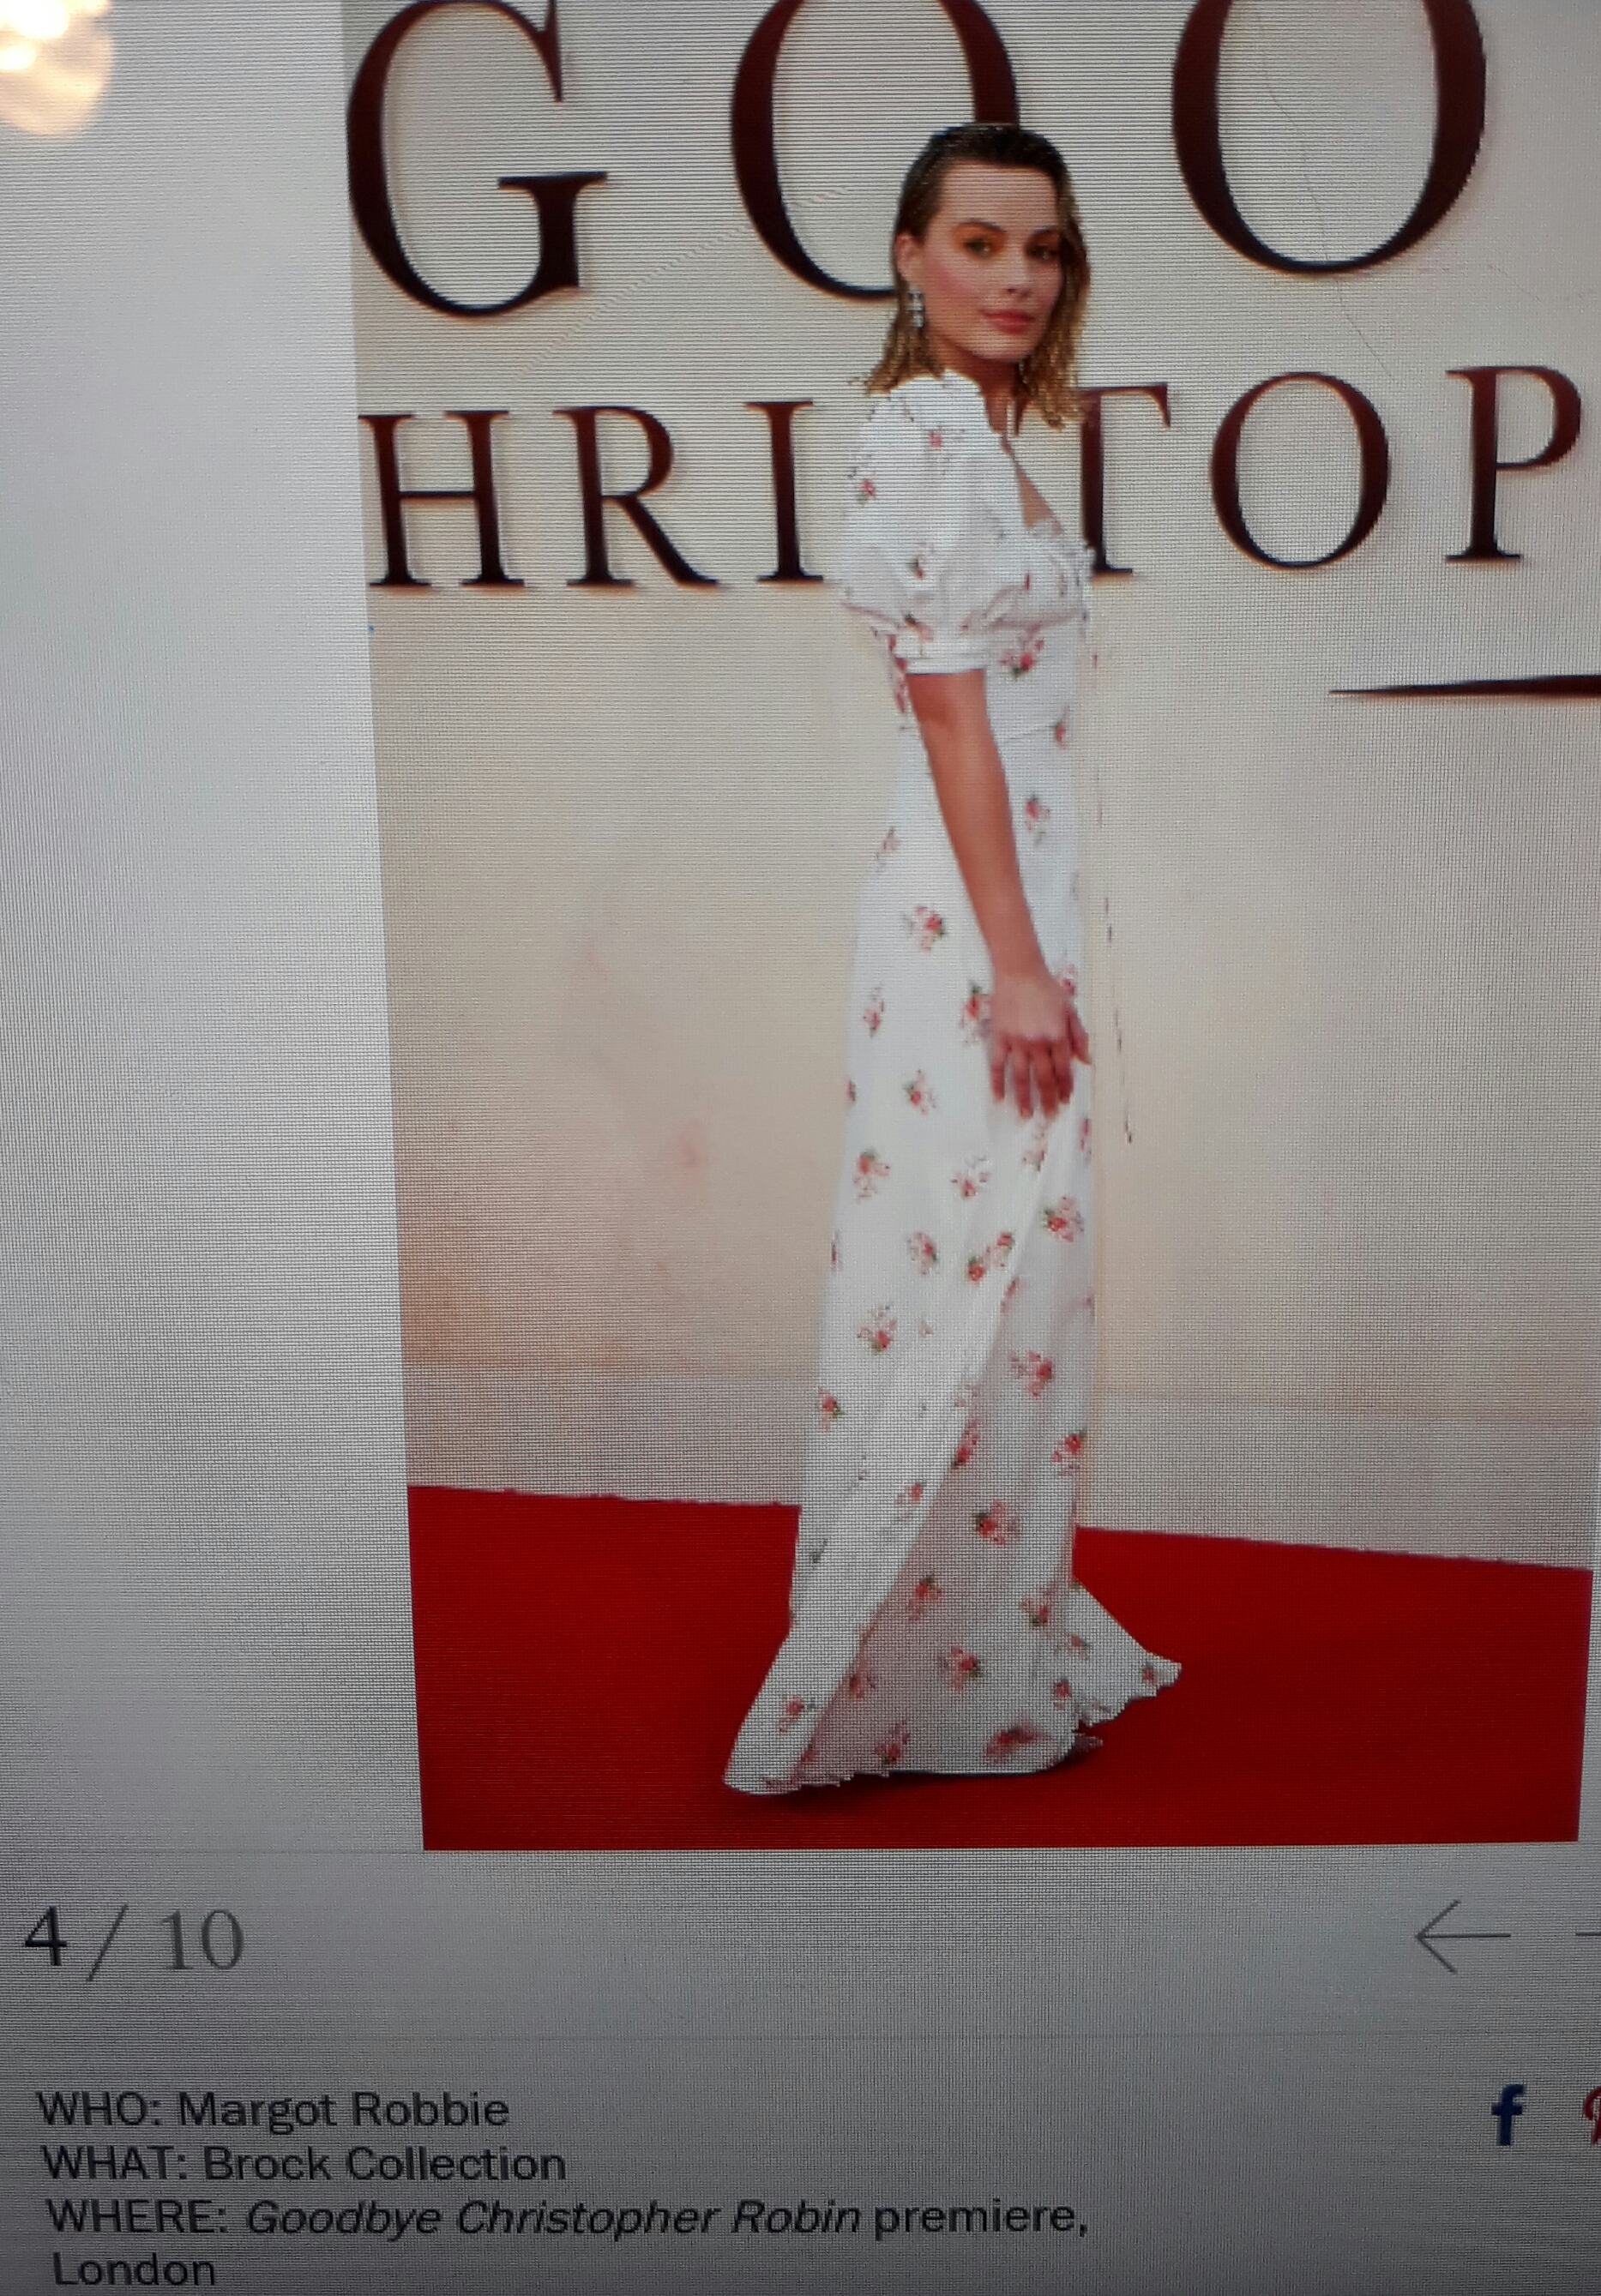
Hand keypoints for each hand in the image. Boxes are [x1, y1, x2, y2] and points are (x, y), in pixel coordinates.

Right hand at [988, 965, 1088, 1119]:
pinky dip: (997, 1082)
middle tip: (1048, 1115)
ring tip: (1025, 1115)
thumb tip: (1086, 1061)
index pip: (1063, 1069)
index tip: (1064, 1101)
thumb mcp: (1070, 1010)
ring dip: (1024, 1098)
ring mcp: (1017, 1042)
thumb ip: (1079, 1036)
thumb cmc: (1046, 988)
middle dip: (1047, 1099)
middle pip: (1044, 1078)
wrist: (1019, 972)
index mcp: (1057, 1036)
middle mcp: (1038, 1042)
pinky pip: (997, 1064)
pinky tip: (998, 1098)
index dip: (1065, 1087)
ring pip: (1021, 1076)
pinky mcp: (1000, 1037)